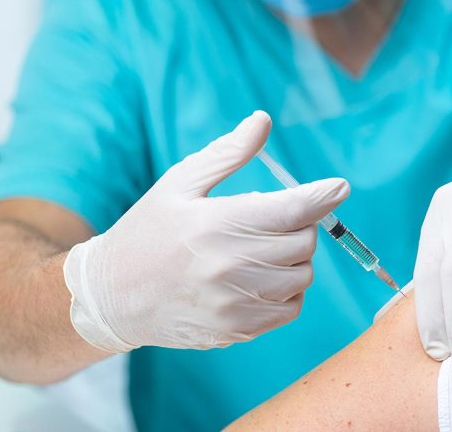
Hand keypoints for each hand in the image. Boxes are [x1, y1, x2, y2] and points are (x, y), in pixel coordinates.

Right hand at [63, 111, 349, 351]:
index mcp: (216, 224)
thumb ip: (227, 154)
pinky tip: (263, 276)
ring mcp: (235, 303)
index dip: (322, 195)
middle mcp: (229, 267)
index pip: (291, 210)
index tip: (339, 187)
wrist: (112, 297)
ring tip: (264, 247)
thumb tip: (263, 120)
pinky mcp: (237, 330)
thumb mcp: (179, 184)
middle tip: (278, 217)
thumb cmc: (148, 232)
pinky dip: (288, 289)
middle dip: (301, 224)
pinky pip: (291, 308)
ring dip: (295, 257)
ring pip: (302, 276)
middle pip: (303, 242)